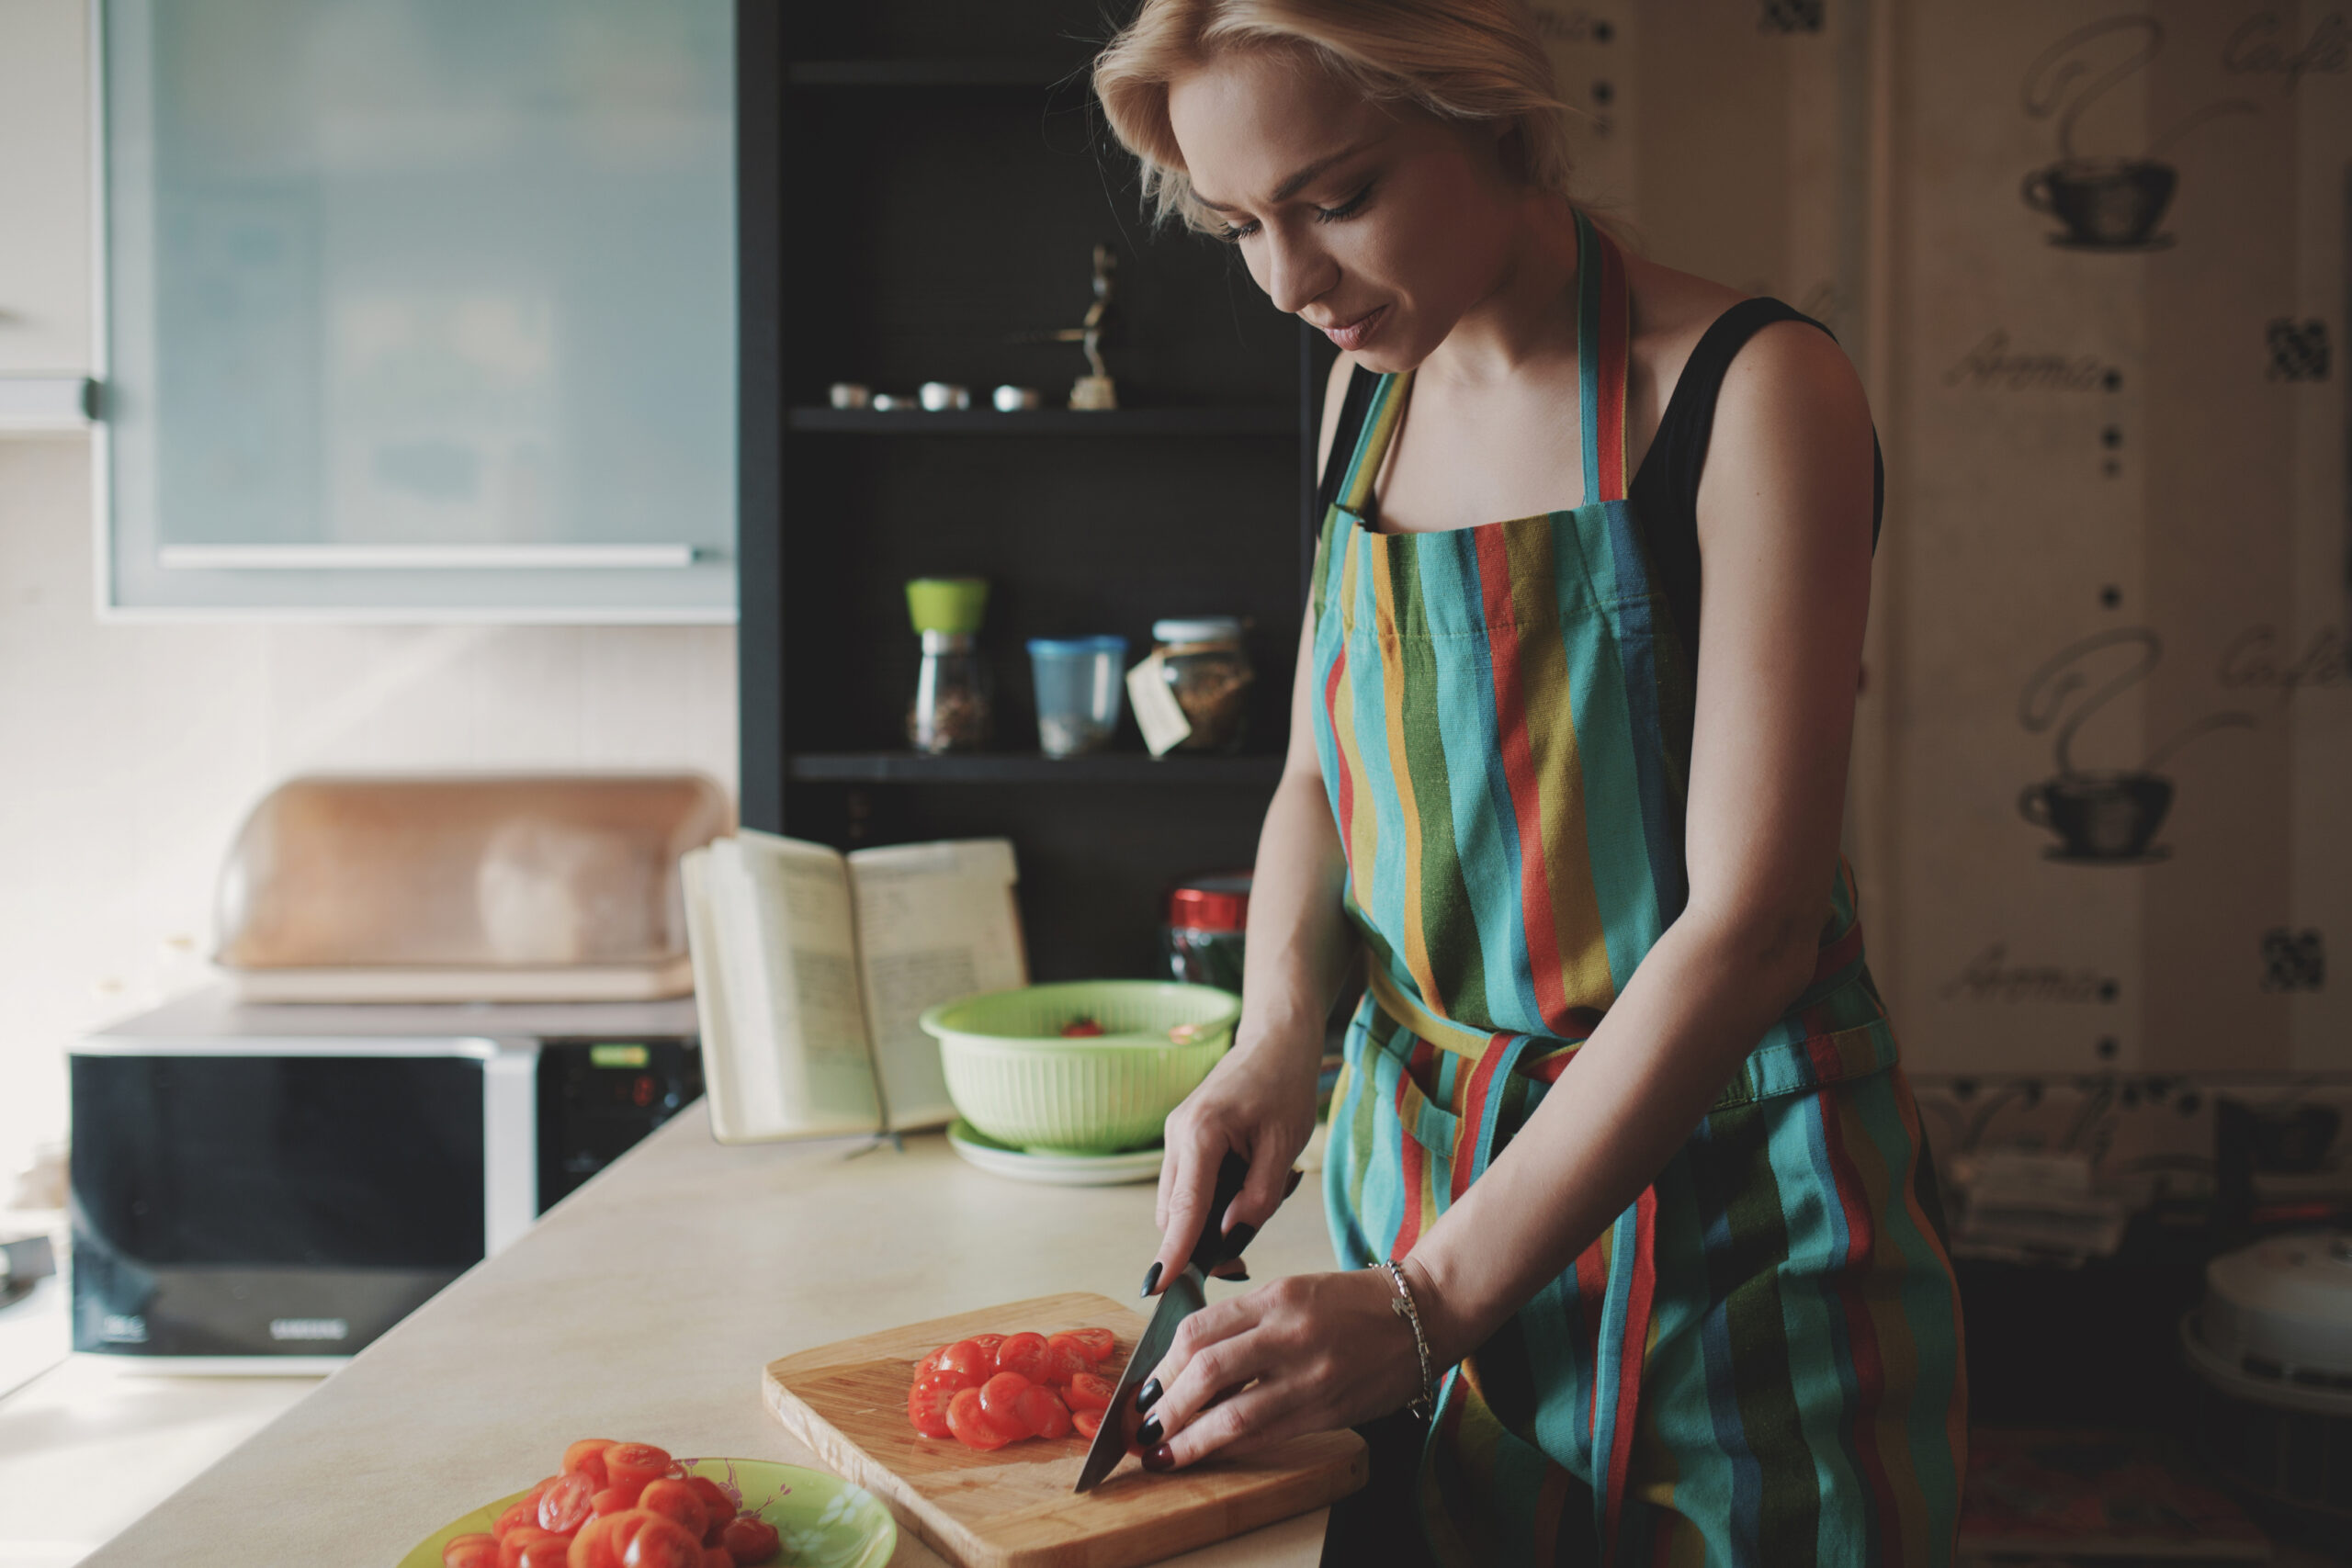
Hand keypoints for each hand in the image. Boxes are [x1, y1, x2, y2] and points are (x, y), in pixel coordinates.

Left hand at [1128, 1265, 1425, 1468]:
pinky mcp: (1327, 1409)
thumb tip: (1190, 1361)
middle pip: (1205, 1370)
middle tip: (1142, 1425)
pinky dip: (1229, 1448)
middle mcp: (1288, 1332)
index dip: (1161, 1364)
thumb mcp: (1295, 1291)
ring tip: (1162, 1453)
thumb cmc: (1355, 1302)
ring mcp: (1309, 1374)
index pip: (1198, 1330)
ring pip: (1232, 1413)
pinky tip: (1208, 1454)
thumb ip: (1246, 1321)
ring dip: (1189, 1438)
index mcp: (1276, 1295)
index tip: (1144, 1387)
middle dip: (1164, 1404)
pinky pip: (1266, 1434)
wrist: (1424, 1313)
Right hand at [1148, 1031, 1322, 1291]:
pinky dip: (1206, 1203)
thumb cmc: (1285, 1085)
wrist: (1275, 1040)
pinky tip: (1242, 1191)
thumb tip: (1231, 1239)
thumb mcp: (1285, 1146)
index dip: (1173, 1254)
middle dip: (1197, 1244)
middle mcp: (1177, 1135)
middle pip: (1174, 1213)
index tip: (1158, 1289)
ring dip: (1204, 1223)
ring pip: (1177, 1202)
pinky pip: (1186, 1186)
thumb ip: (1258, 1198)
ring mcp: (1175, 1135)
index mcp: (1201, 1133)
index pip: (1184, 1209)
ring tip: (1252, 1213)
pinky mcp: (1182, 1138)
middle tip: (1242, 1262)